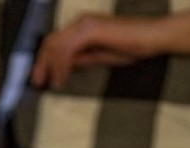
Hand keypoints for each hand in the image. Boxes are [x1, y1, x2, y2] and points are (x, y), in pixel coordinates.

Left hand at [31, 14, 157, 88]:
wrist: (151, 36)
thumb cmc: (131, 45)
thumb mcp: (98, 56)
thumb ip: (81, 59)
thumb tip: (65, 67)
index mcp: (82, 26)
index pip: (55, 41)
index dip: (44, 60)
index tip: (40, 78)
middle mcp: (81, 21)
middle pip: (51, 41)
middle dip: (41, 64)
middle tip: (37, 83)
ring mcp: (85, 24)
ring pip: (56, 45)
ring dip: (50, 67)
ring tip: (52, 84)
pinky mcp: (90, 30)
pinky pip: (67, 49)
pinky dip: (62, 66)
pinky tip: (62, 79)